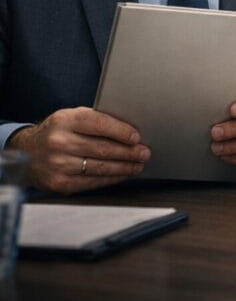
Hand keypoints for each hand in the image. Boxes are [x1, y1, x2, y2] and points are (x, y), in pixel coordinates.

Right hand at [7, 107, 149, 193]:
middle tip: (144, 152)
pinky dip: (111, 178)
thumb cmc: (56, 132)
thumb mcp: (70, 117)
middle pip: (103, 148)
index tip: (137, 137)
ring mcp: (58, 164)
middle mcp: (59, 142)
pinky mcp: (59, 183)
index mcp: (64, 120)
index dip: (121, 131)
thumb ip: (95, 120)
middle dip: (129, 152)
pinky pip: (92, 182)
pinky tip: (122, 174)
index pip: (99, 124)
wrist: (25, 153)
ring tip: (138, 164)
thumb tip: (129, 128)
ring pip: (101, 167)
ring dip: (125, 167)